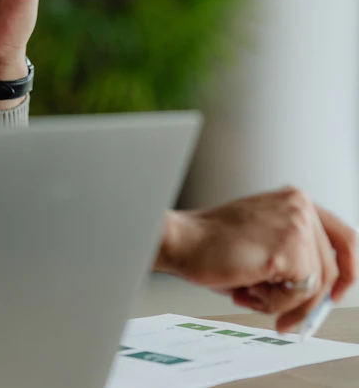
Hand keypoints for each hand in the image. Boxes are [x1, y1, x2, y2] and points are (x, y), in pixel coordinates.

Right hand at [157, 187, 356, 332]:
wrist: (181, 240)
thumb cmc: (210, 243)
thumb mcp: (262, 240)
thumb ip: (294, 257)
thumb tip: (321, 295)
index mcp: (294, 199)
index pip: (344, 237)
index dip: (347, 270)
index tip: (336, 293)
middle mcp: (300, 207)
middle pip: (330, 270)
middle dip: (308, 303)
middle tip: (288, 322)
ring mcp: (296, 226)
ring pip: (314, 286)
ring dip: (283, 302)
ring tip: (249, 292)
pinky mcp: (289, 249)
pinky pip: (298, 294)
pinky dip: (272, 301)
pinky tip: (246, 287)